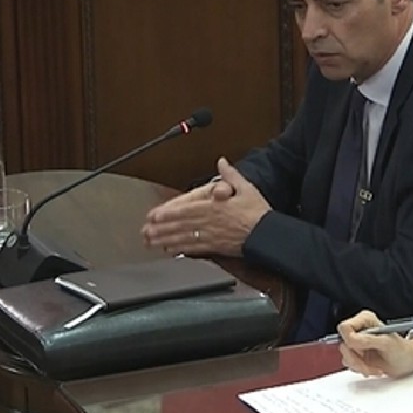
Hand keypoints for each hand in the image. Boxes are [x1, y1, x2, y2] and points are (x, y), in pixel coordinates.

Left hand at [141, 158, 270, 256]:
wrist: (267, 234)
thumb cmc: (257, 212)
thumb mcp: (245, 188)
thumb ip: (230, 175)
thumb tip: (222, 162)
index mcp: (213, 206)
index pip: (185, 209)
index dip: (167, 213)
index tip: (153, 215)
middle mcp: (208, 221)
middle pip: (179, 225)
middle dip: (160, 229)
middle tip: (145, 231)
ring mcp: (210, 235)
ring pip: (183, 237)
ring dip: (165, 239)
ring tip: (151, 242)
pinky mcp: (215, 247)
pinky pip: (193, 249)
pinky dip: (180, 250)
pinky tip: (169, 251)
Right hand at [337, 310, 412, 377]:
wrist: (408, 362)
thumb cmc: (402, 350)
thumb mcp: (386, 343)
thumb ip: (367, 340)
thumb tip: (351, 339)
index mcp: (365, 320)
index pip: (344, 327)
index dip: (350, 340)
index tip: (361, 349)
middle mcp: (359, 330)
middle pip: (343, 344)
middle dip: (356, 358)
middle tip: (368, 364)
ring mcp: (357, 343)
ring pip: (345, 356)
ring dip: (360, 366)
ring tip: (375, 368)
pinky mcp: (357, 355)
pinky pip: (349, 364)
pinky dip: (360, 369)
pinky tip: (373, 369)